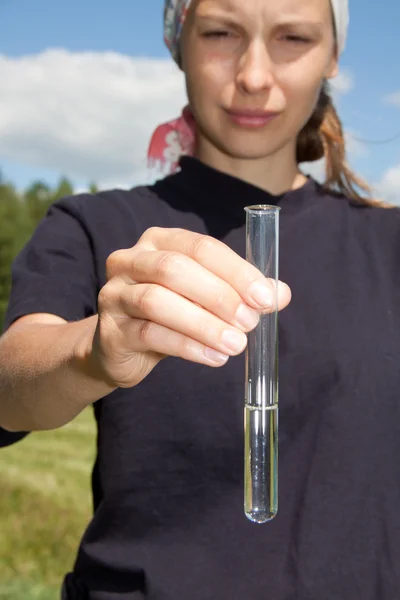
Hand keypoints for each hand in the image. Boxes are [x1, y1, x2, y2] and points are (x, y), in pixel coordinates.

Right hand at [91, 228, 290, 387]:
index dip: (236, 271)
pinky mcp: (110, 329)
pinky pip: (150, 334)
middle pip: (175, 269)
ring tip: (236, 345)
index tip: (265, 297)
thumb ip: (240, 292)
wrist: (120, 347)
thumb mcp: (205, 298)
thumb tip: (280, 294)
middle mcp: (130, 260)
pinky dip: (187, 346)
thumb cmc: (170, 314)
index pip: (201, 247)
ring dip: (204, 325)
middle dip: (219, 296)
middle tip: (250, 323)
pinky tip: (214, 357)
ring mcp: (115, 293)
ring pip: (157, 302)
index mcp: (159, 241)